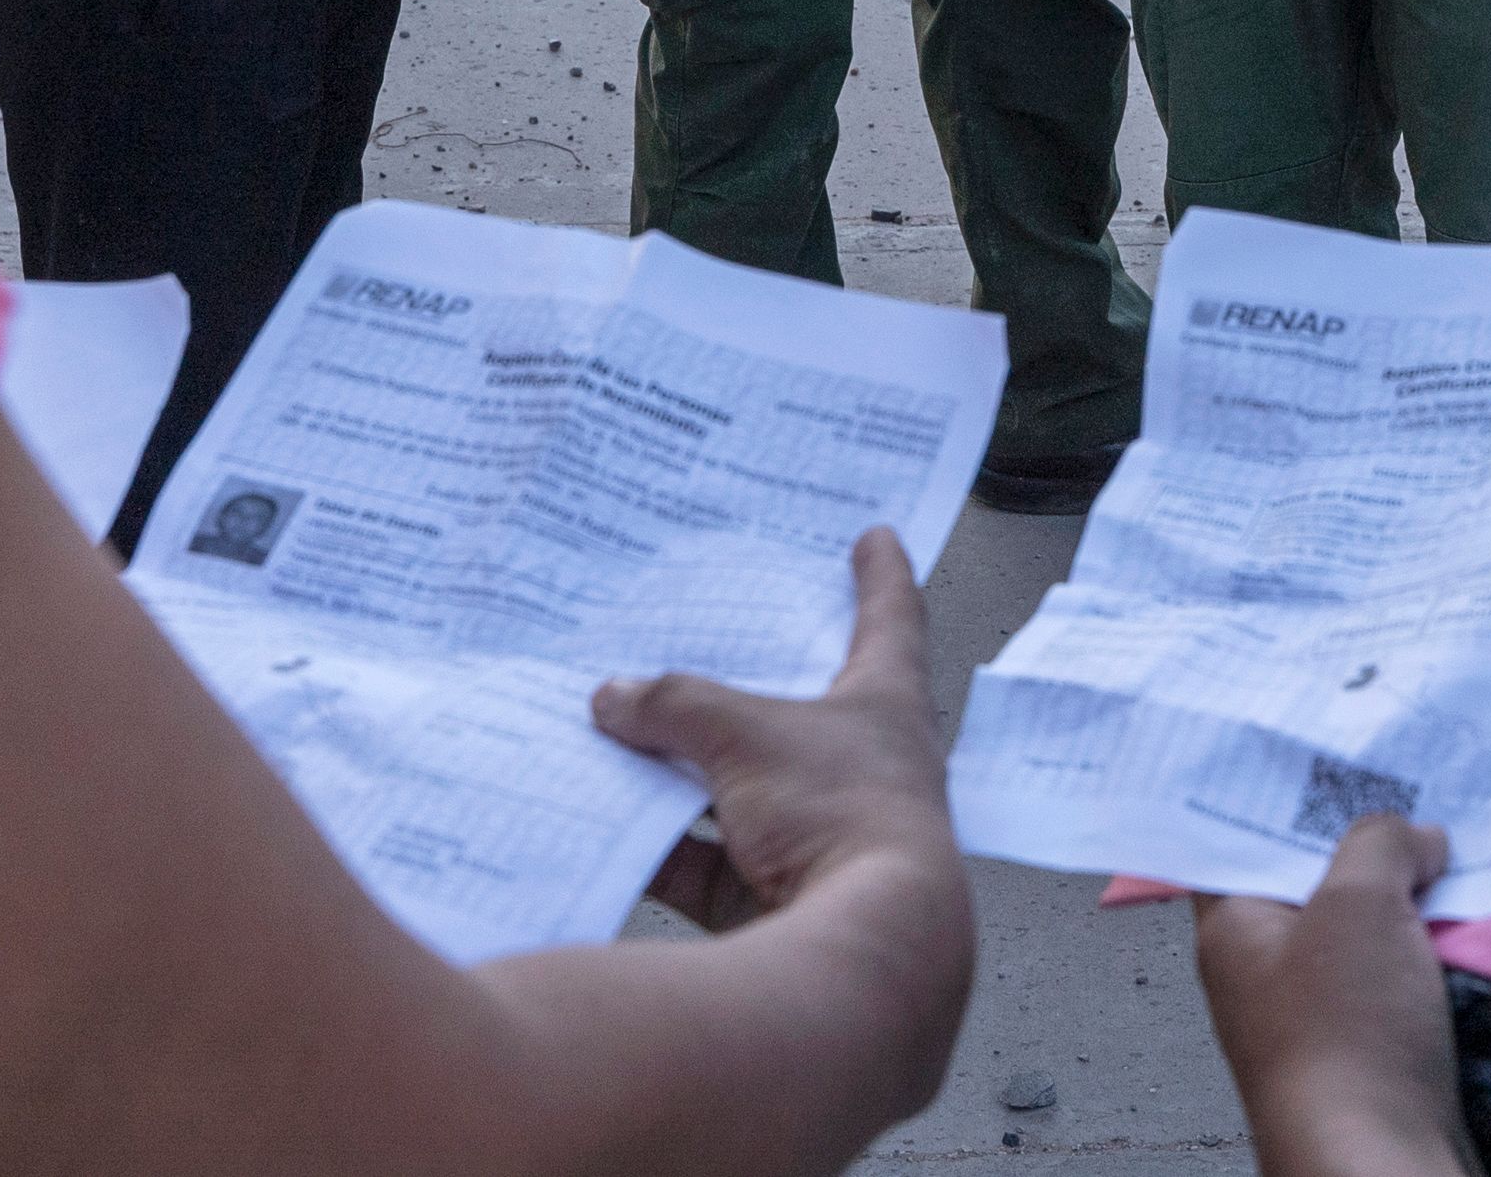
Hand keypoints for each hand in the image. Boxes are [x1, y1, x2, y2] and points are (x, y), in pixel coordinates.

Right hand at [599, 530, 964, 945]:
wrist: (863, 954)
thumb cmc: (843, 817)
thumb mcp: (749, 735)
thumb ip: (677, 706)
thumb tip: (612, 697)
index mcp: (884, 706)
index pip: (890, 618)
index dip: (879, 574)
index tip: (875, 535)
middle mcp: (858, 768)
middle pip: (793, 710)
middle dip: (739, 684)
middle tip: (694, 640)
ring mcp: (816, 836)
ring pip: (736, 788)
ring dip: (681, 769)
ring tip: (612, 729)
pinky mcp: (773, 899)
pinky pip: (704, 860)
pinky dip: (658, 844)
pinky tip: (600, 821)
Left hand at [1192, 818, 1475, 1176]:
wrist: (1379, 1161)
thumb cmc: (1345, 1033)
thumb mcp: (1358, 903)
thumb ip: (1380, 844)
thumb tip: (1415, 837)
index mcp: (1232, 929)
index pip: (1243, 841)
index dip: (1286, 797)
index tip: (1331, 758)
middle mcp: (1265, 972)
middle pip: (1314, 883)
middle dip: (1365, 846)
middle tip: (1410, 794)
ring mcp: (1319, 1017)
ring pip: (1365, 934)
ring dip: (1408, 901)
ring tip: (1452, 852)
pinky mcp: (1371, 1055)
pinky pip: (1400, 983)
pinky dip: (1431, 954)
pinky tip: (1471, 929)